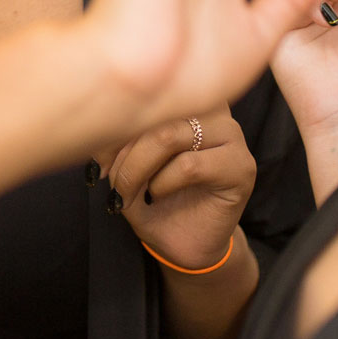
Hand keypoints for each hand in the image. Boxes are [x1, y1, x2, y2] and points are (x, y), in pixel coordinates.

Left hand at [108, 108, 253, 270]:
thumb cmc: (156, 199)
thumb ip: (120, 139)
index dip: (113, 125)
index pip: (144, 94)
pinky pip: (189, 166)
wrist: (185, 244)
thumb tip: (99, 123)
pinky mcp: (240, 167)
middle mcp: (213, 108)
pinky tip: (156, 195)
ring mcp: (231, 135)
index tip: (96, 161)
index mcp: (188, 96)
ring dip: (137, 168)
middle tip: (110, 181)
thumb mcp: (128, 164)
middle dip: (122, 151)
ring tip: (128, 191)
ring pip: (168, 135)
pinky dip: (162, 183)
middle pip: (155, 111)